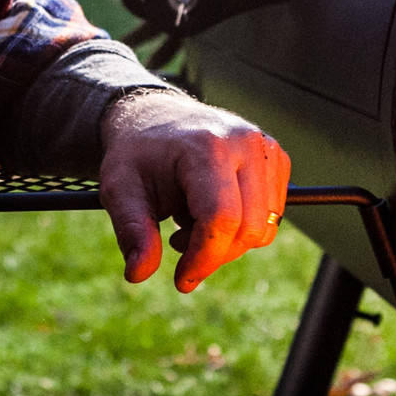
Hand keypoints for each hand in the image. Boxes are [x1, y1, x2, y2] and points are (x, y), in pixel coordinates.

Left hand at [98, 91, 291, 292]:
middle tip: (177, 243)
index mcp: (207, 146)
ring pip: (263, 228)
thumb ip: (131, 231)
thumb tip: (138, 274)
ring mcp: (266, 150)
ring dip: (227, 241)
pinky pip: (270, 217)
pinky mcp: (276, 159)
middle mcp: (246, 144)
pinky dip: (242, 227)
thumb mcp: (120, 189)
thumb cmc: (138, 154)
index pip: (221, 218)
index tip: (181, 278)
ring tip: (190, 219)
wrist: (158, 117)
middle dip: (213, 254)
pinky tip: (211, 209)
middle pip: (248, 229)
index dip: (203, 258)